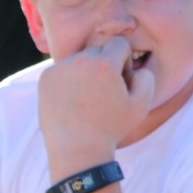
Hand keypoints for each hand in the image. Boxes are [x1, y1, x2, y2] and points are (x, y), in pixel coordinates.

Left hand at [36, 36, 154, 162]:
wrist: (76, 149)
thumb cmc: (111, 128)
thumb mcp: (141, 106)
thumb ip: (146, 78)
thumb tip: (138, 67)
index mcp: (104, 64)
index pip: (119, 43)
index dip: (125, 62)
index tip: (121, 81)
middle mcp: (80, 60)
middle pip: (98, 49)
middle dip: (105, 64)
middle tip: (105, 91)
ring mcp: (60, 68)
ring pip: (80, 59)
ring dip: (87, 71)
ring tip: (88, 98)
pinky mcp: (46, 78)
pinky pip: (63, 70)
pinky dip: (70, 80)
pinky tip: (74, 101)